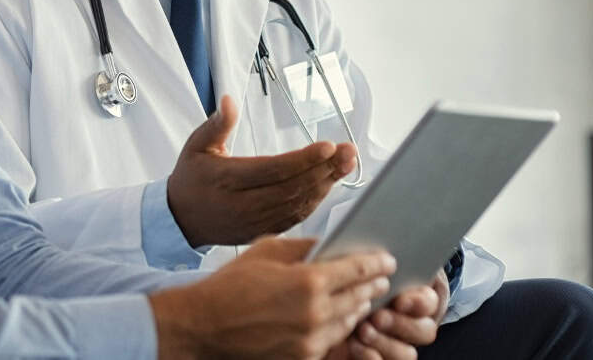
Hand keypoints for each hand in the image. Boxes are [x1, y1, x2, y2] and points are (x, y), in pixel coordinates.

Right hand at [149, 237, 395, 359]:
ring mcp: (311, 340)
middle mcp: (315, 313)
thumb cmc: (231, 285)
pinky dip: (340, 326)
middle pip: (359, 297)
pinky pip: (332, 340)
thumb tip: (329, 244)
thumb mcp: (267, 251)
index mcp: (308, 281)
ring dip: (359, 307)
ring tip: (362, 296)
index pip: (357, 270)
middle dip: (372, 285)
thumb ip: (303, 247)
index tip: (387, 259)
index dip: (376, 263)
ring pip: (350, 321)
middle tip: (380, 277)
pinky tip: (339, 316)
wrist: (205, 325)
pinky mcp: (303, 357)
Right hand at [167, 95, 358, 246]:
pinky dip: (316, 200)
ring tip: (347, 163)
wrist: (181, 220)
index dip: (303, 159)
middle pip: (292, 188)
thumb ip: (216, 124)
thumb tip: (229, 101)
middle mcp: (243, 205)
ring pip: (299, 204)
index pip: (273, 170)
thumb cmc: (191, 178)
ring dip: (326, 184)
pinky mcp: (264, 231)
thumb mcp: (196, 146)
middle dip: (325, 169)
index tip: (328, 146)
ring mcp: (255, 222)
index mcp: (227, 180)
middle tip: (349, 151)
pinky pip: (296, 217)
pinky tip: (330, 182)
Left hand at [347, 270, 448, 358]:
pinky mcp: (379, 355)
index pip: (429, 301)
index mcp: (416, 296)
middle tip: (377, 316)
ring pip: (407, 353)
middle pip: (425, 331)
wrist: (337, 298)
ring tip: (362, 331)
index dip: (418, 302)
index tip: (399, 299)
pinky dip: (370, 356)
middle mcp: (413, 323)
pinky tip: (354, 345)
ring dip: (386, 343)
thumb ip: (373, 261)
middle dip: (401, 324)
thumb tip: (367, 250)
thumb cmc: (357, 276)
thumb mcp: (367, 264)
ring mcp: (398, 343)